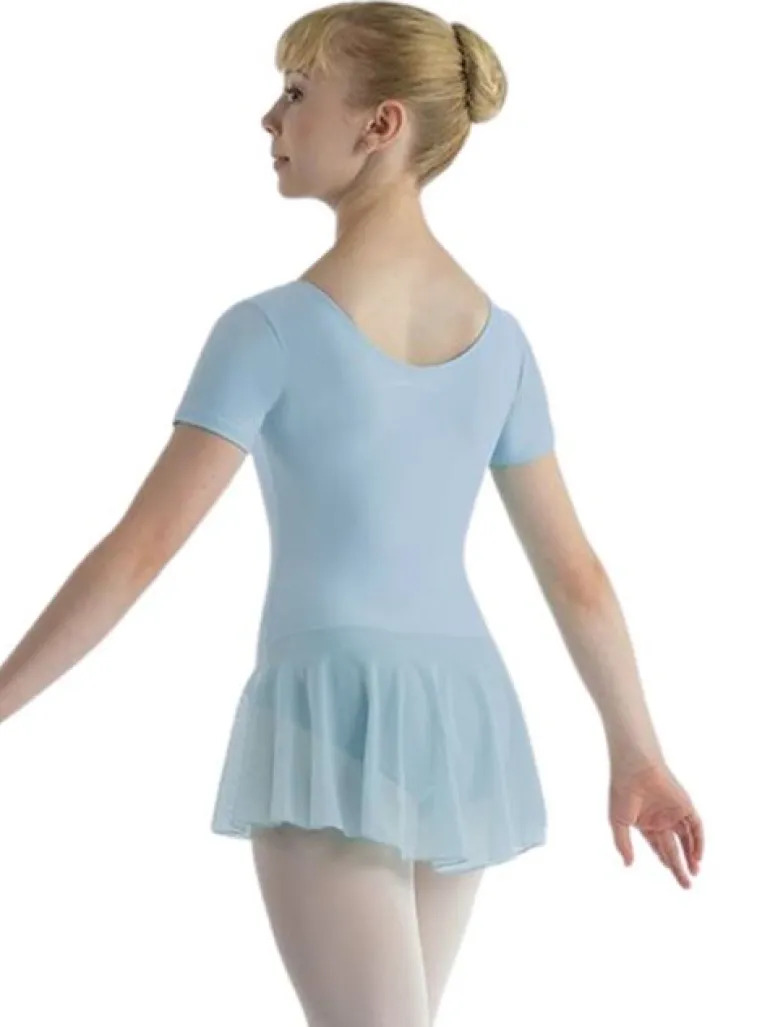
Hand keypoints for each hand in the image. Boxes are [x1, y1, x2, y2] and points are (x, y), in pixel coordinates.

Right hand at [608, 762, 703, 887]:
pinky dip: (698, 842)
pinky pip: (696, 828)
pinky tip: (697, 857)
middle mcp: (661, 819)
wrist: (635, 769)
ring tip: (694, 874)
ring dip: (691, 857)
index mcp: (646, 823)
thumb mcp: (618, 822)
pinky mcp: (686, 807)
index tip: (669, 870)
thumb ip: (623, 844)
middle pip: (673, 848)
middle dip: (679, 867)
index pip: (658, 846)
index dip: (664, 859)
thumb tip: (628, 865)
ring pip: (687, 840)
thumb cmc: (622, 792)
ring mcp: (674, 813)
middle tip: (686, 885)